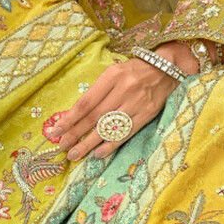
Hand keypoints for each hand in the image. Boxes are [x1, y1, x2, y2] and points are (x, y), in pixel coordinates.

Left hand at [45, 47, 191, 160]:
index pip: (86, 102)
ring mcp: (136, 103)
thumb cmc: (135, 70)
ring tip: (74, 154)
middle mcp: (123, 89)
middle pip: (94, 117)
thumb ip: (98, 91)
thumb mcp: (114, 72)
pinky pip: (125, 133)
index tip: (56, 130)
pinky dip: (110, 145)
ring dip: (89, 144)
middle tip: (61, 146)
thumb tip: (75, 114)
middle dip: (75, 133)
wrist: (167, 69)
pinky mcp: (147, 114)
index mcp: (112, 76)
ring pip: (108, 127)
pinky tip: (98, 154)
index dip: (70, 118)